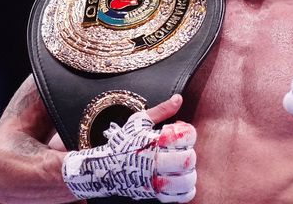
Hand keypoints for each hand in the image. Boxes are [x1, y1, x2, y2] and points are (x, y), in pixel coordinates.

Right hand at [62, 94, 196, 201]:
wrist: (104, 168)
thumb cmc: (123, 143)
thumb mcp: (139, 122)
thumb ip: (162, 110)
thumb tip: (179, 98)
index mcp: (153, 141)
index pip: (186, 135)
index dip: (188, 132)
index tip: (179, 131)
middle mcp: (155, 162)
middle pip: (188, 159)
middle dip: (188, 152)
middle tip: (180, 150)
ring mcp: (155, 180)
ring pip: (187, 180)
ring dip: (188, 172)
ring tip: (180, 166)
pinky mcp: (156, 194)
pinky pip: (182, 196)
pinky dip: (186, 189)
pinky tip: (180, 179)